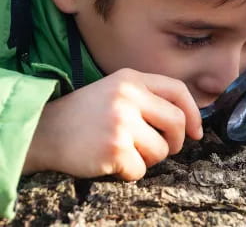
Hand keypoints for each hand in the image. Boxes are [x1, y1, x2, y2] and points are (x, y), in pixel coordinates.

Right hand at [23, 68, 201, 180]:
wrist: (44, 130)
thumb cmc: (86, 114)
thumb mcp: (116, 91)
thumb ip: (149, 98)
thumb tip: (189, 123)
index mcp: (131, 79)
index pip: (178, 90)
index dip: (193, 113)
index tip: (196, 132)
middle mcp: (128, 97)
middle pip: (176, 122)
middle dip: (175, 141)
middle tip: (163, 148)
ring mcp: (121, 122)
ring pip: (161, 150)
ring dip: (149, 159)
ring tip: (127, 152)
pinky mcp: (114, 148)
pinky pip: (140, 170)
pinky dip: (129, 172)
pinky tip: (111, 161)